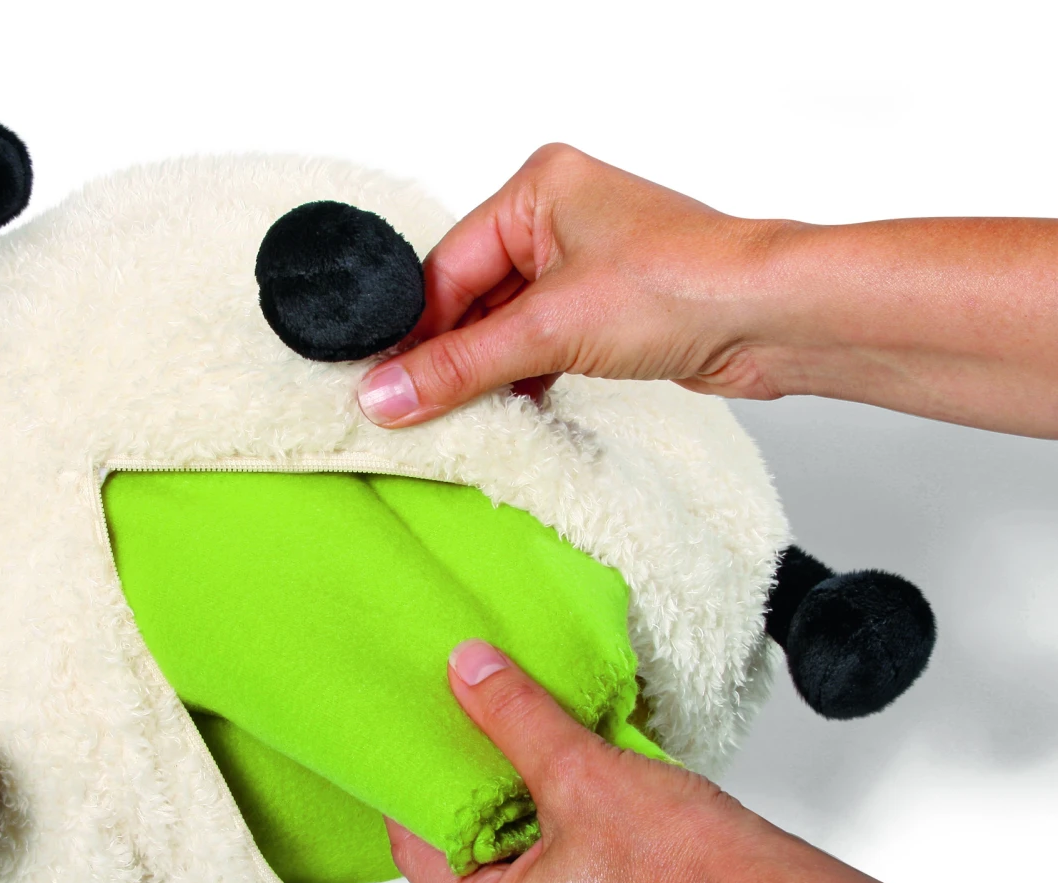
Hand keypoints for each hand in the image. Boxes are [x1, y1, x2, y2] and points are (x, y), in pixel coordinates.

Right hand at [356, 144, 1057, 436]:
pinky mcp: (607, 311)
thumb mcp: (550, 328)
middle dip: (451, 356)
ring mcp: (584, 266)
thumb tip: (386, 395)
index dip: (416, 332)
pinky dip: (522, 380)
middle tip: (416, 411)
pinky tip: (510, 411)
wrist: (774, 320)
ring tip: (462, 417)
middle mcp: (558, 218)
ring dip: (487, 374)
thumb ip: (460, 366)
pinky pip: (539, 347)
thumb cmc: (686, 284)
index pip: (446, 268)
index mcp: (537, 189)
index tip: (385, 386)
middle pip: (471, 299)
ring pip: (505, 328)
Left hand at [387, 638, 788, 882]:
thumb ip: (513, 716)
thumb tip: (466, 669)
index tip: (420, 741)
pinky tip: (571, 794)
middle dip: (473, 799)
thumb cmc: (679, 858)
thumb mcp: (577, 770)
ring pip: (518, 873)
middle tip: (470, 736)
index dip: (416, 790)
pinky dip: (558, 842)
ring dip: (521, 817)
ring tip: (523, 756)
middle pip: (468, 863)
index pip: (419, 853)